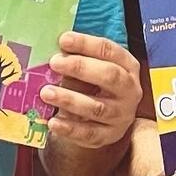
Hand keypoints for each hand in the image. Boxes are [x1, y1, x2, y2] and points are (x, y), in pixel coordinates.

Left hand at [41, 32, 141, 148]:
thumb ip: (77, 61)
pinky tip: (53, 122)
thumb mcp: (90, 71)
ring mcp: (121, 115)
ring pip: (97, 107)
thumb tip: (55, 54)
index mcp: (127, 66)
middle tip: (55, 62)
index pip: (110, 51)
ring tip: (46, 92)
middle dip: (81, 67)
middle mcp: (130, 90)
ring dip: (70, 99)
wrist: (102, 122)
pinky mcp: (109, 136)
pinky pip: (89, 133)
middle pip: (110, 76)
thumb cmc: (93, 87)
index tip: (63, 40)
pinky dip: (69, 128)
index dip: (86, 44)